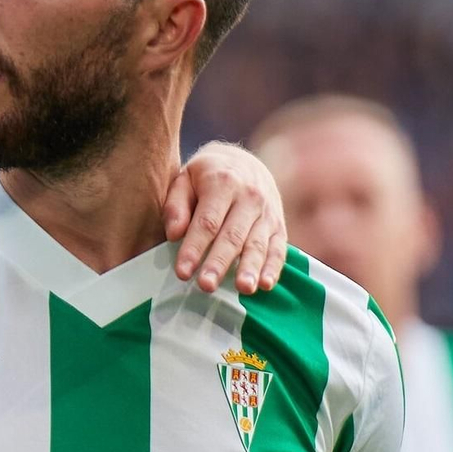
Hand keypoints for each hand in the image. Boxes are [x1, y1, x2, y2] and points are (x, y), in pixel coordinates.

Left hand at [164, 142, 286, 293]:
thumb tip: (173, 234)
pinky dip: (273, 268)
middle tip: (206, 286)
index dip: (194, 248)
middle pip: (233, 236)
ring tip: (243, 289)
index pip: (207, 221)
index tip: (182, 272)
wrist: (242, 162)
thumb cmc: (204, 177)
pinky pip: (278, 249)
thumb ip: (176, 205)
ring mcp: (267, 212)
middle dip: (219, 263)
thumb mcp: (184, 179)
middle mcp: (250, 197)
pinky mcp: (279, 226)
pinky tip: (266, 285)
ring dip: (250, 269)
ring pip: (258, 244)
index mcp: (223, 183)